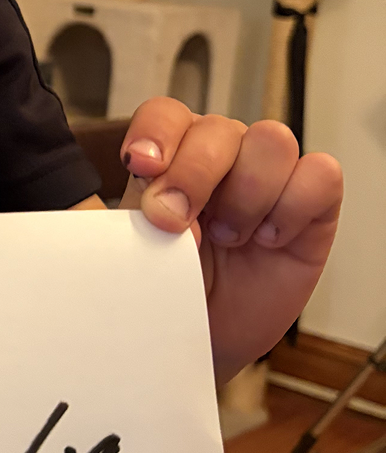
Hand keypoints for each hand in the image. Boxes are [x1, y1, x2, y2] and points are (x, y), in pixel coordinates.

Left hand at [120, 99, 342, 384]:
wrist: (204, 337)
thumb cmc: (170, 286)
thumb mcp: (136, 252)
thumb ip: (133, 221)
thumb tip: (153, 205)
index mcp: (173, 154)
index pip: (167, 115)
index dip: (156, 133)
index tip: (142, 166)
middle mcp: (223, 157)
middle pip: (218, 128)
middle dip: (192, 176)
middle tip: (174, 224)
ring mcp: (269, 177)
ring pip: (271, 140)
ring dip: (245, 195)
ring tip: (228, 237)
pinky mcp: (312, 205)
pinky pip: (320, 174)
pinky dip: (292, 208)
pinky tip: (269, 240)